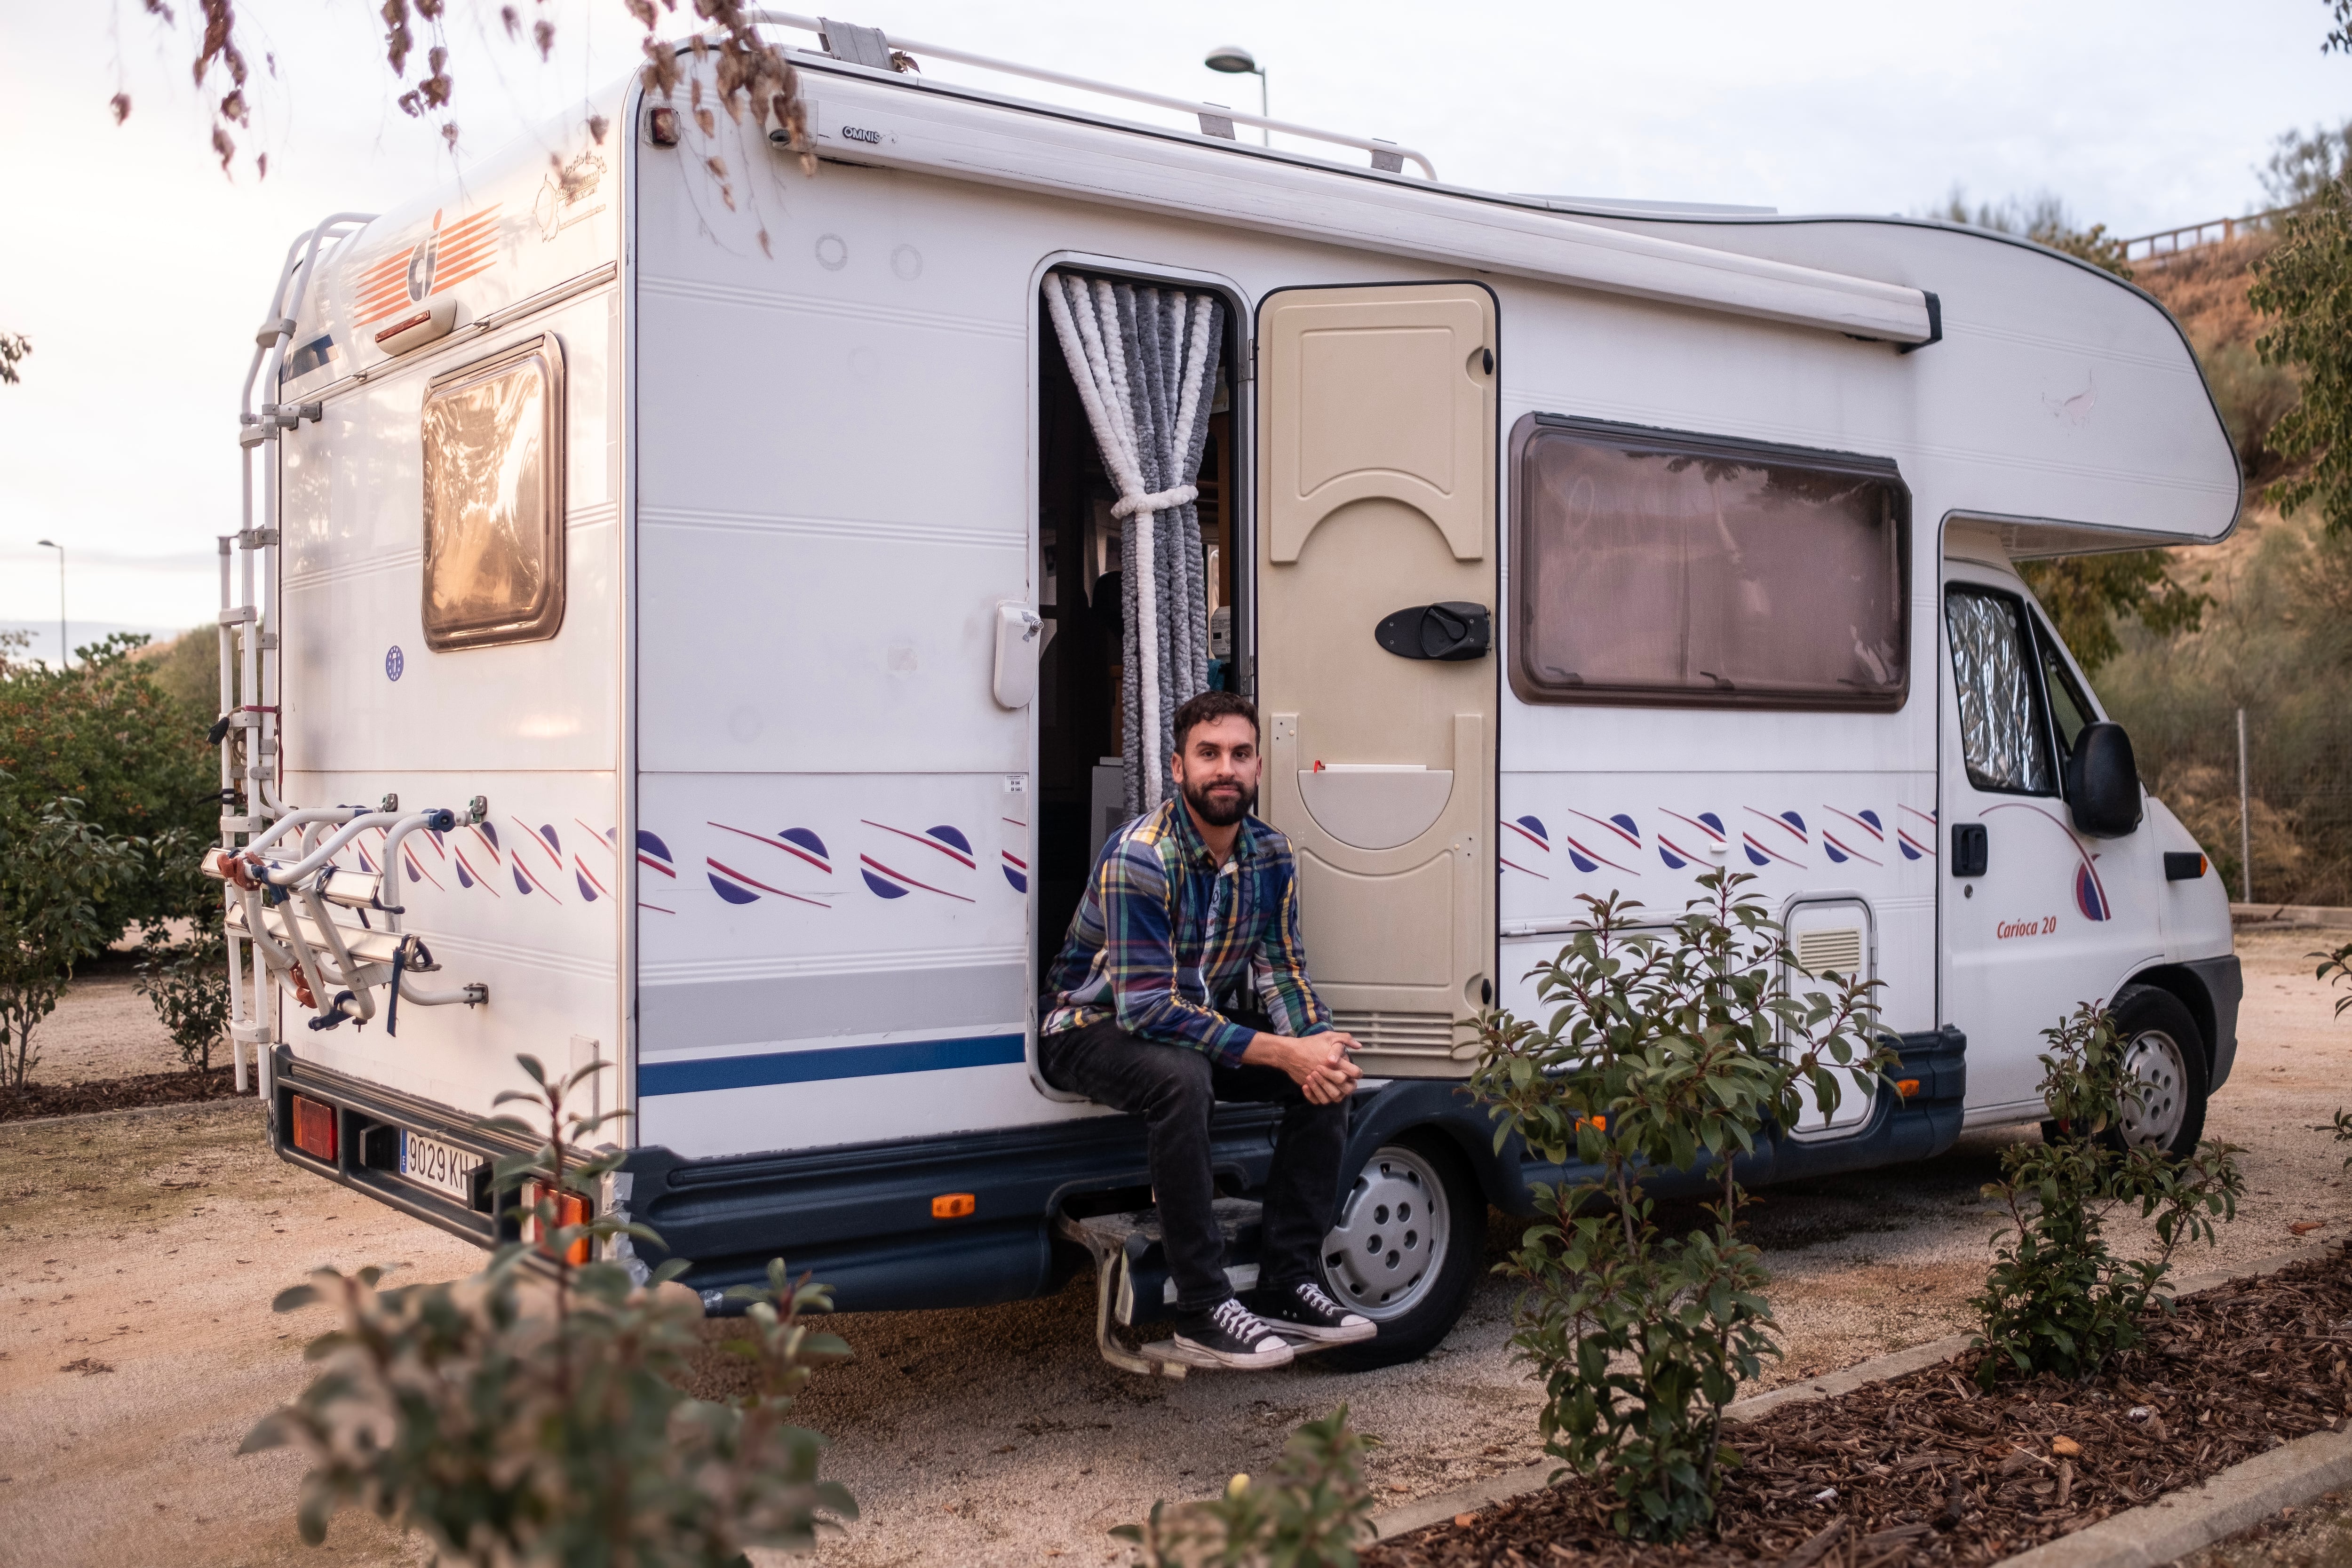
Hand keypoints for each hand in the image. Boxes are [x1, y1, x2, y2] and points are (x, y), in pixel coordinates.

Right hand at [1243, 1030, 1361, 1103]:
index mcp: (1337, 1063)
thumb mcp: (1328, 1036)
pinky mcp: (1310, 1088)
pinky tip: (1318, 1089)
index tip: (1353, 1072)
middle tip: (1343, 1078)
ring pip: (1333, 1097)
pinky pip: (1318, 1100)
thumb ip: (1345, 1039)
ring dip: (1334, 1091)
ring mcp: (1319, 1083)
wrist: (1290, 1053)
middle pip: (1346, 1088)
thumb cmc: (1309, 1044)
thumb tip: (1358, 1046)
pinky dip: (1319, 1097)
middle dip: (1347, 1084)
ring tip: (1331, 1084)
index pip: (1355, 1073)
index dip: (1357, 1073)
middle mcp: (1329, 1074)